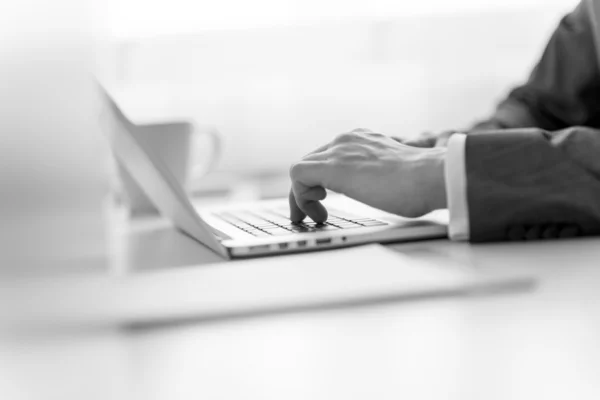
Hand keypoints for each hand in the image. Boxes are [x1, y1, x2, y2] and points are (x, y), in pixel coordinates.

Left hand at [289, 128, 446, 222]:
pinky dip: (300, 197)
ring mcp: (339, 150)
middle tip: (315, 215)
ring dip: (302, 198)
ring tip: (314, 218)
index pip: (326, 157)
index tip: (324, 202)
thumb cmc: (423, 182)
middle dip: (307, 191)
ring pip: (301, 169)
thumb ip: (378, 176)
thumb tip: (380, 191)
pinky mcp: (333, 166)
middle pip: (310, 163)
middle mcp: (347, 140)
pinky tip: (315, 212)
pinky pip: (298, 175)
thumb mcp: (393, 174)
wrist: (432, 176)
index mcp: (362, 140)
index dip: (319, 182)